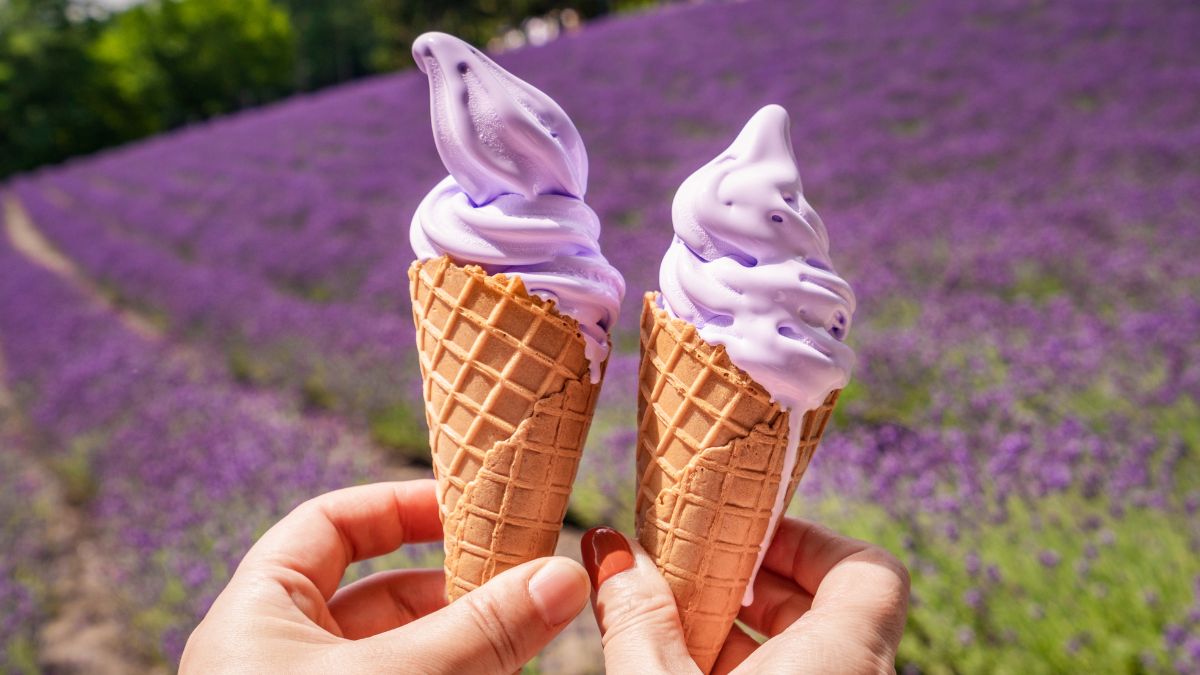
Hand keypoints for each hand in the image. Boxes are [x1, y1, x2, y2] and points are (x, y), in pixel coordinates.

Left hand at [181, 480, 590, 673]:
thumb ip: (484, 628)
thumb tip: (564, 573)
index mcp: (255, 613)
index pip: (328, 525)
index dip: (399, 506)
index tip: (469, 508)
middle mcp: (271, 655)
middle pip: (370, 591)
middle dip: (449, 584)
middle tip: (518, 580)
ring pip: (390, 651)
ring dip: (457, 638)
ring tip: (522, 632)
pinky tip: (495, 674)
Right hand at [581, 518, 909, 673]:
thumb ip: (637, 615)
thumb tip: (609, 547)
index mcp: (845, 659)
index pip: (867, 568)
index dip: (806, 539)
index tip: (738, 537)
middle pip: (830, 606)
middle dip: (754, 583)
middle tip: (691, 574)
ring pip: (812, 655)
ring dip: (745, 634)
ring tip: (673, 625)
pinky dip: (752, 673)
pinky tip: (685, 672)